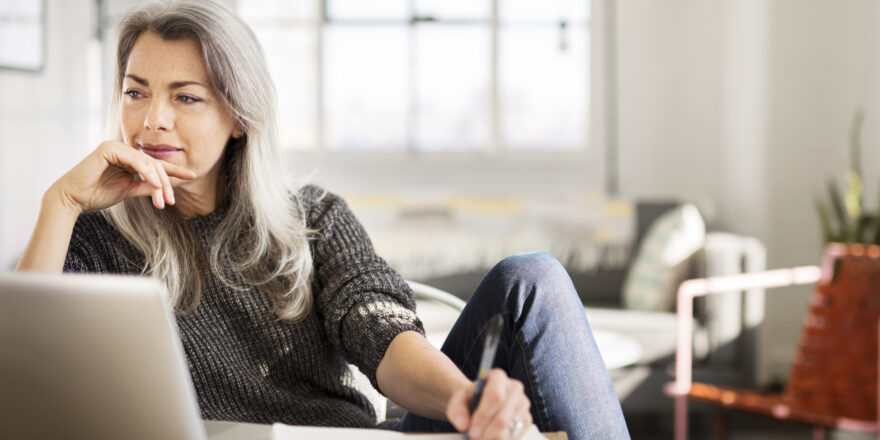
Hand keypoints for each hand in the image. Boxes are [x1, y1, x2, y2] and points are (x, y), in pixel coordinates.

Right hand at [49, 140, 195, 213]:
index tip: (192, 176)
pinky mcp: (109, 149)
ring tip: (165, 198)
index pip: (155, 164)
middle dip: (167, 183)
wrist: (73, 199)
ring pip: (148, 163)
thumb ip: (146, 186)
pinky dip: (148, 173)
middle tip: (171, 200)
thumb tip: (164, 188)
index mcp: (127, 159)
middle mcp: (123, 150)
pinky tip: (156, 185)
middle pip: (155, 164)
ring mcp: (116, 147)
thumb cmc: (97, 194)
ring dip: (159, 182)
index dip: (174, 171)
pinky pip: (135, 160)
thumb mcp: (128, 190)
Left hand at [446, 369, 532, 439]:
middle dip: (486, 432)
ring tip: (480, 437)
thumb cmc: (470, 399)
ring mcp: (523, 404)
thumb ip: (457, 410)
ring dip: (492, 438)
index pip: (495, 395)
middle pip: (503, 417)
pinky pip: (515, 437)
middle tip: (473, 438)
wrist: (479, 402)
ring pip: (509, 429)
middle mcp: (515, 388)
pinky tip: (490, 437)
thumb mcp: (458, 400)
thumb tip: (463, 425)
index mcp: (498, 377)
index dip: (483, 415)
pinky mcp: (527, 420)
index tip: (471, 430)